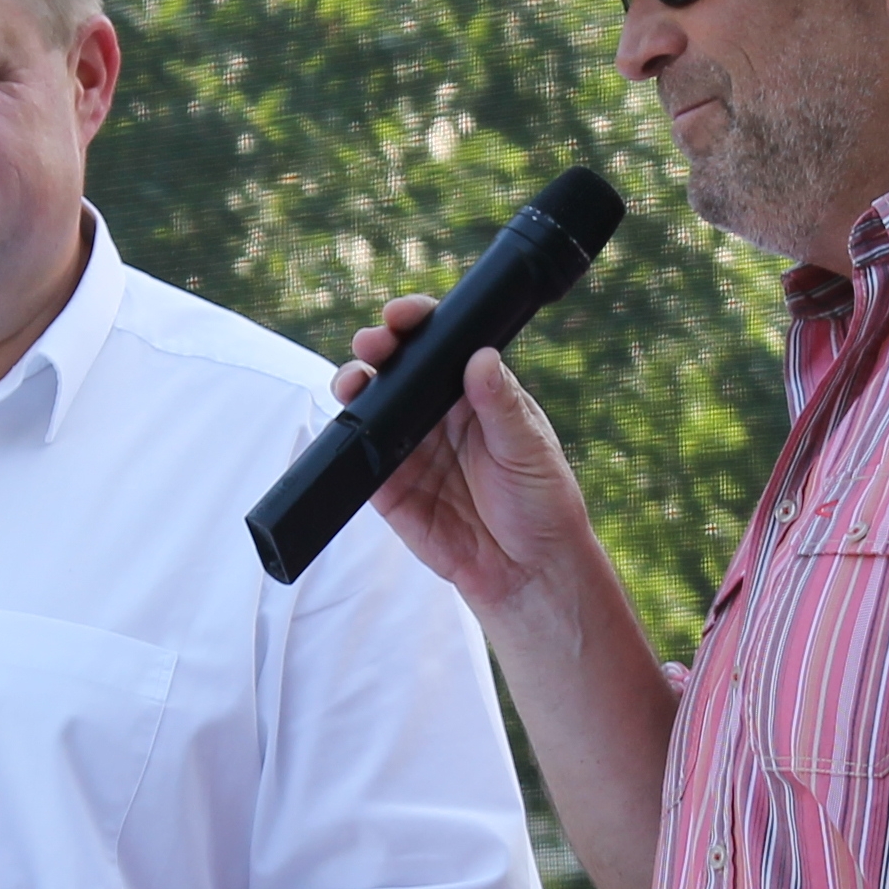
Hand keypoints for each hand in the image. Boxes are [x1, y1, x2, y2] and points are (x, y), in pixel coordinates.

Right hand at [329, 310, 602, 636]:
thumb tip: (480, 357)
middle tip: (374, 345)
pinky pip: (360, 457)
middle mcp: (438, 414)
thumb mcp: (529, 448)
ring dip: (356, 386)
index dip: (417, 323)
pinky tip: (349, 426)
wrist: (527, 571)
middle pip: (397, 367)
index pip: (440, 345)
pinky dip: (347, 439)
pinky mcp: (390, 487)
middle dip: (378, 348)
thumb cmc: (542, 502)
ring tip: (354, 382)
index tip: (403, 316)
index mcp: (474, 392)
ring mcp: (411, 448)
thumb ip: (500, 405)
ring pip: (371, 406)